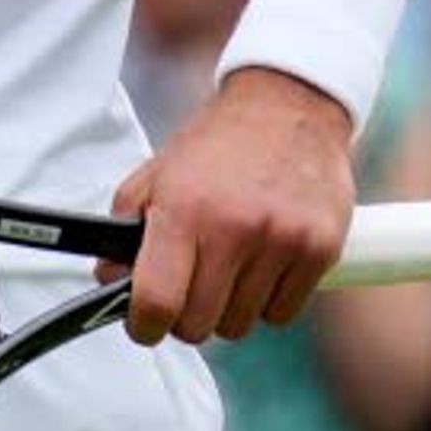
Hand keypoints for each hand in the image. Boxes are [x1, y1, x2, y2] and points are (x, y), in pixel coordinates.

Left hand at [104, 67, 357, 345]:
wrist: (290, 104)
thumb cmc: (219, 143)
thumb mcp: (159, 173)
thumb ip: (127, 228)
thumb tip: (110, 281)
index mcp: (185, 208)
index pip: (157, 300)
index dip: (144, 326)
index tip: (145, 325)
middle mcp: (234, 227)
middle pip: (199, 325)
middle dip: (186, 318)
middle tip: (188, 292)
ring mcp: (281, 240)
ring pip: (241, 324)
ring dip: (228, 308)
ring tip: (229, 269)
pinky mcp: (320, 248)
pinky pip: (283, 314)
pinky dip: (268, 302)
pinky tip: (262, 267)